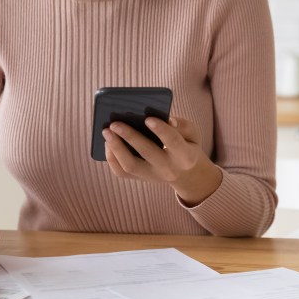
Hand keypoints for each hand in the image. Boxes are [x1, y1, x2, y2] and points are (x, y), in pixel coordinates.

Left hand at [103, 115, 222, 205]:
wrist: (185, 174)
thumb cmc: (186, 145)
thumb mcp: (193, 134)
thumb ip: (182, 125)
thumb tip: (167, 119)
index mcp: (185, 156)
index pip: (173, 142)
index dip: (161, 130)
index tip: (147, 118)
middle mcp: (168, 169)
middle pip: (147, 153)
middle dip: (130, 136)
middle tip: (115, 123)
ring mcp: (152, 176)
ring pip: (130, 166)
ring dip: (116, 148)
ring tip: (106, 131)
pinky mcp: (140, 179)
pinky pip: (121, 172)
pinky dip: (111, 158)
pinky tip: (107, 142)